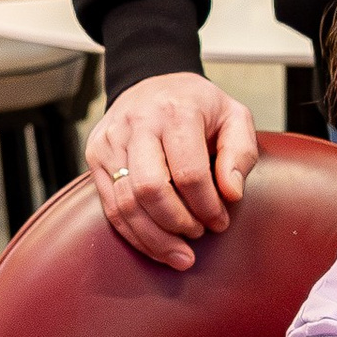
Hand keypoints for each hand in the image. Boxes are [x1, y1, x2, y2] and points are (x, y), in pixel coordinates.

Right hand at [83, 72, 258, 270]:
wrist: (154, 81)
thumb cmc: (198, 105)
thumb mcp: (235, 117)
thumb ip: (241, 154)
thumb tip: (231, 193)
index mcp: (176, 111)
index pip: (188, 172)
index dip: (206, 206)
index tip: (220, 221)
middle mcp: (138, 123)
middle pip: (151, 190)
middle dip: (178, 224)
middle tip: (197, 234)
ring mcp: (111, 140)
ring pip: (126, 204)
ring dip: (155, 238)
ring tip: (180, 255)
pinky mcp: (95, 155)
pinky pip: (110, 206)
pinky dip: (134, 234)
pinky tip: (156, 246)